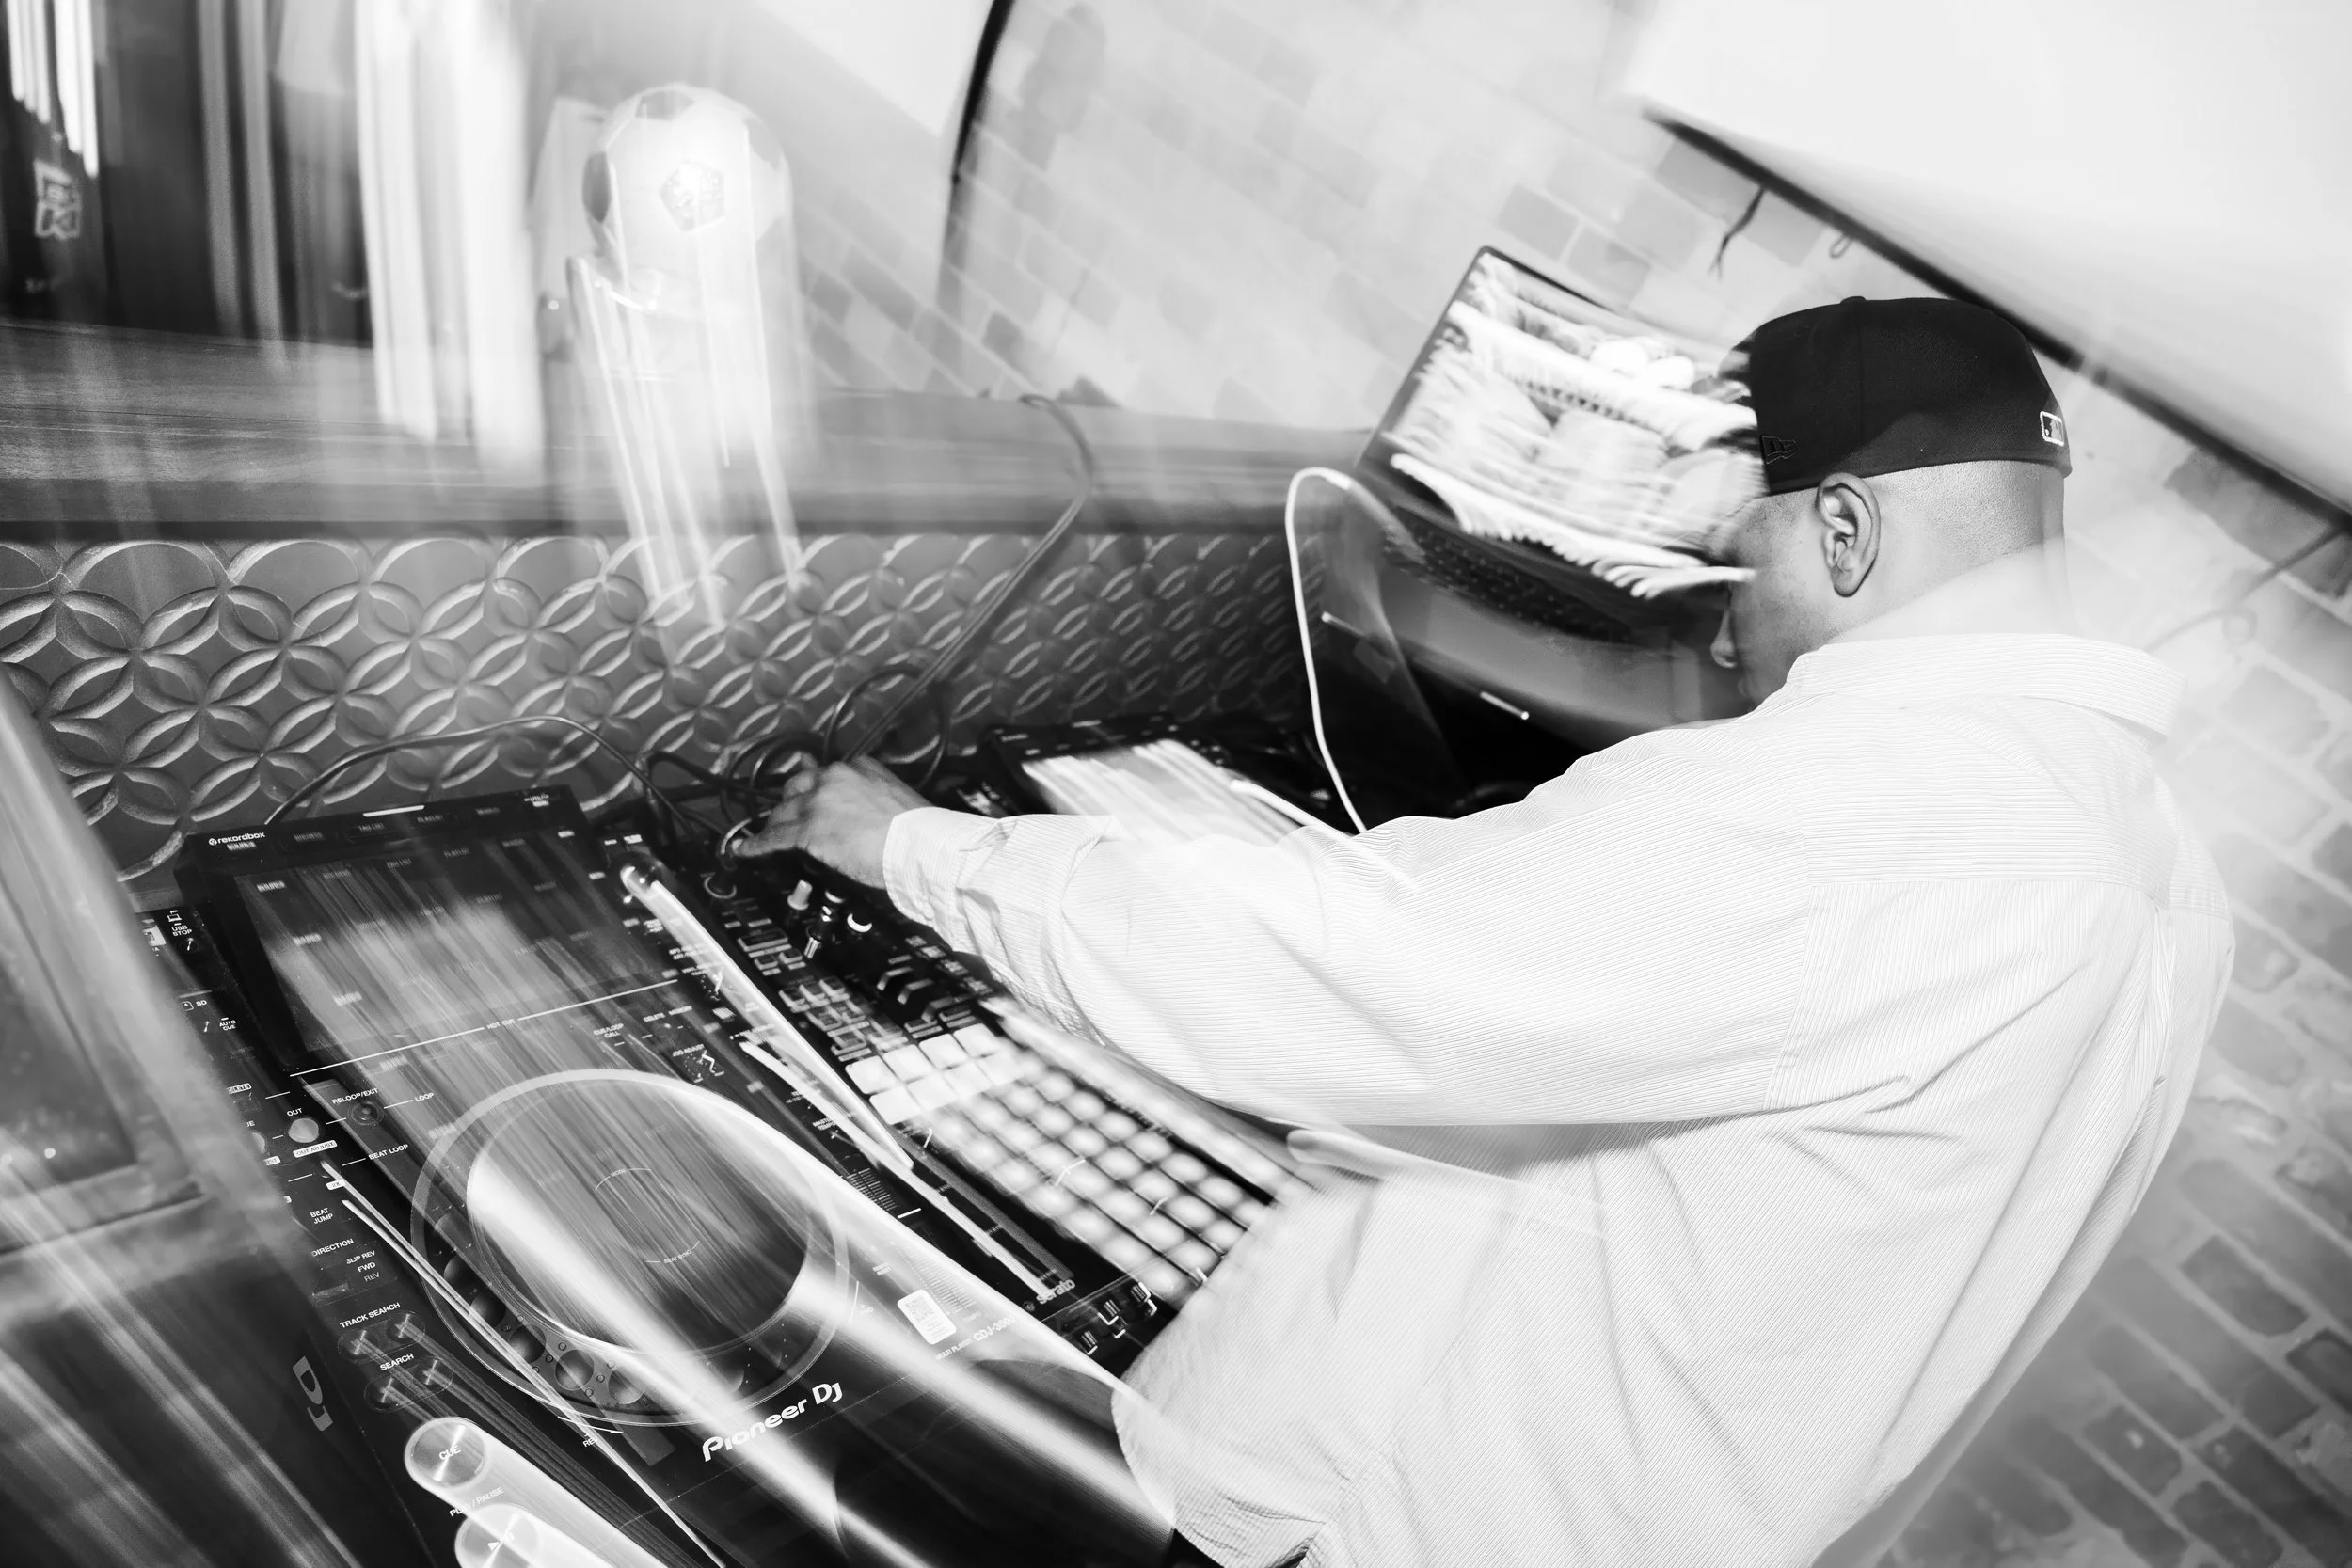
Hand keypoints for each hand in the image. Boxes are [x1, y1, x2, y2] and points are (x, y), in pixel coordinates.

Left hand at [735, 756, 929, 886]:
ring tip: (768, 832)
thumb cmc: (918, 829)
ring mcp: (819, 803)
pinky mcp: (808, 830)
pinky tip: (746, 849)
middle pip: (798, 787)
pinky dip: (757, 843)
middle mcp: (834, 778)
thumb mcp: (897, 796)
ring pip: (784, 811)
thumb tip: (867, 810)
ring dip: (776, 822)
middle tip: (789, 814)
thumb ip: (874, 794)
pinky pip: (775, 836)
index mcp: (860, 766)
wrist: (920, 844)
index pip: (827, 773)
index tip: (815, 795)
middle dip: (792, 801)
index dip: (817, 788)